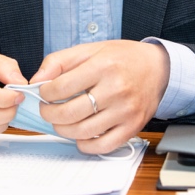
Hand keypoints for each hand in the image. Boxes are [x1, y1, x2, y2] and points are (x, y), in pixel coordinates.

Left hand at [31, 40, 168, 153]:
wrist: (158, 67)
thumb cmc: (122, 58)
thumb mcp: (90, 49)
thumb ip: (59, 61)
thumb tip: (37, 79)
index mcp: (103, 66)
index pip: (62, 87)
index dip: (45, 93)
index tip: (45, 93)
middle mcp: (116, 89)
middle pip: (70, 113)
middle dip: (50, 114)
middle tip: (48, 110)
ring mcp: (125, 111)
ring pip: (83, 131)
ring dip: (63, 130)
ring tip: (62, 121)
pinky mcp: (132, 127)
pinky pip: (102, 145)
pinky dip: (85, 144)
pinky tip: (80, 134)